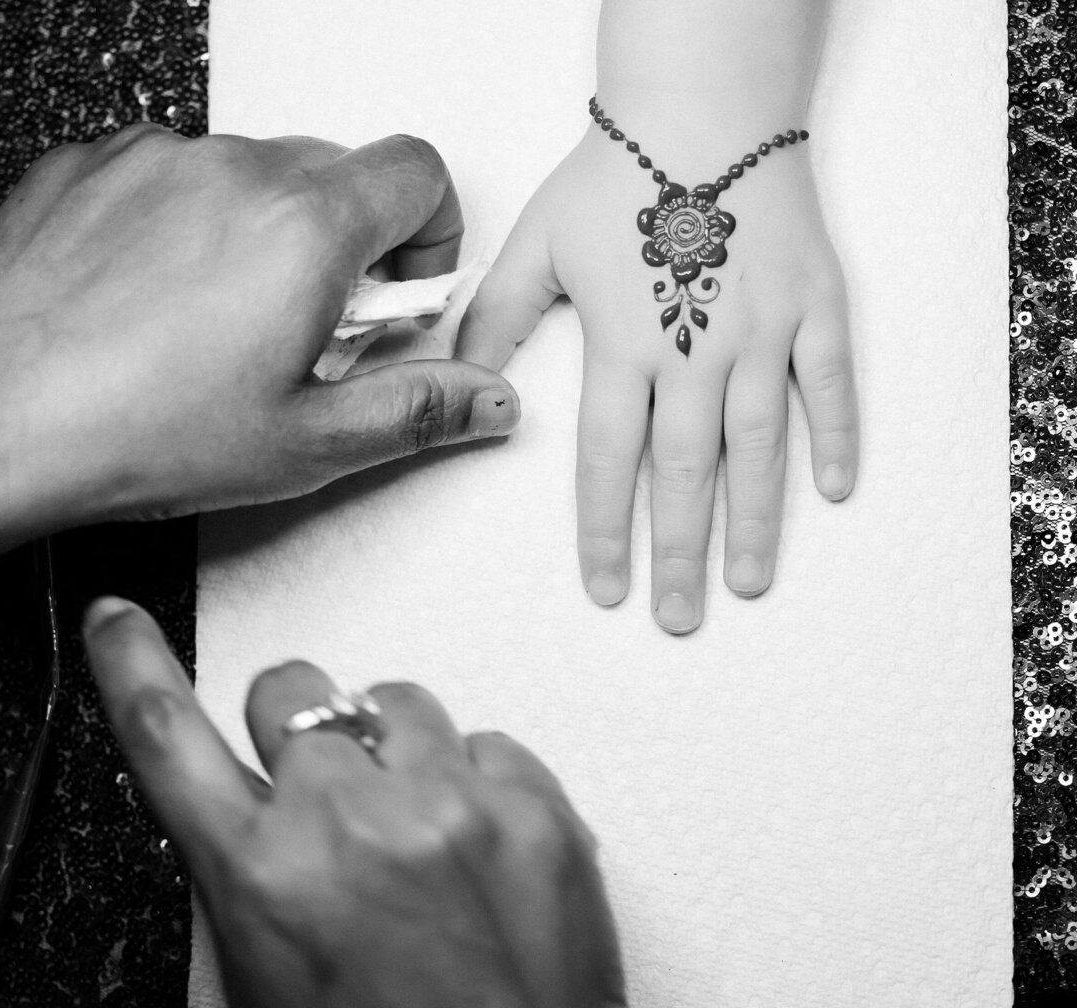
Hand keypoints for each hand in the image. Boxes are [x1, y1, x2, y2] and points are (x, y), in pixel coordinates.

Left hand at [0, 128, 518, 599]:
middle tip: (309, 330)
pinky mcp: (90, 166)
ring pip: (247, 173)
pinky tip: (152, 304)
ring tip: (217, 326)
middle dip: (343, 242)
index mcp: (305, 228)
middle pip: (333, 171)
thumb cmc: (140, 435)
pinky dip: (180, 225)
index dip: (430, 229)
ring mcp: (154, 159)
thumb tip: (486, 397)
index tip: (403, 286)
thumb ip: (416, 410)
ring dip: (257, 233)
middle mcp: (233, 170)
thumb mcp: (307, 443)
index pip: (419, 169)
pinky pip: (167, 175)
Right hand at [85, 595, 979, 1007]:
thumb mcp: (265, 990)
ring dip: (396, 751)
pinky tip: (484, 860)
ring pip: (397, 701)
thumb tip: (250, 793)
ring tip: (422, 837)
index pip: (167, 733)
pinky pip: (486, 743)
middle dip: (303, 733)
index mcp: (259, 875)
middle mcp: (347, 820)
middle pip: (294, 689)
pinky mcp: (534, 807)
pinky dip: (477, 786)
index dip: (131, 664)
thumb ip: (245, 873)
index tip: (116, 617)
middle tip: (338, 801)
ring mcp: (448, 806)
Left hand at [458, 120, 857, 631]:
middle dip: (678, 554)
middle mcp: (695, 350)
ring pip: (760, 446)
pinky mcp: (814, 304)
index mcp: (624, 344)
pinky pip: (831, 383)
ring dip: (755, 521)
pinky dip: (837, 436)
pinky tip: (835, 492)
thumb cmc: (617, 171)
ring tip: (750, 584)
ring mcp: (763, 331)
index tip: (606, 590)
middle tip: (677, 620)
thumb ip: (497, 320)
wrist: (703, 99)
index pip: (607, 460)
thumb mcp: (536, 243)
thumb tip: (459, 379)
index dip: (604, 532)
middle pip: (684, 473)